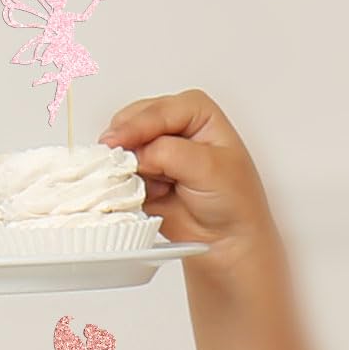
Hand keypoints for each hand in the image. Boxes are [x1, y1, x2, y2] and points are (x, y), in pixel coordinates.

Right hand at [99, 91, 277, 274]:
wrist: (225, 239)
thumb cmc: (233, 201)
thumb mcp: (209, 168)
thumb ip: (168, 153)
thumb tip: (134, 152)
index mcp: (197, 113)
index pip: (158, 110)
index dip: (136, 125)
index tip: (117, 143)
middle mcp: (173, 128)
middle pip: (131, 123)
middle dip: (126, 144)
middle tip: (124, 164)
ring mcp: (153, 151)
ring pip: (120, 148)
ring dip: (123, 166)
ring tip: (147, 185)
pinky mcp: (139, 174)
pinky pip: (115, 173)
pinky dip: (120, 183)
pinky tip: (142, 195)